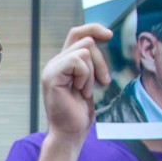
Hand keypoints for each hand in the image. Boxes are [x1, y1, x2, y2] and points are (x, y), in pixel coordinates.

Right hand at [42, 24, 112, 141]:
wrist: (71, 132)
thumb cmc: (81, 111)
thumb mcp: (92, 81)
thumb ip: (92, 62)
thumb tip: (104, 40)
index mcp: (64, 62)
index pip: (77, 33)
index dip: (94, 28)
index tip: (110, 35)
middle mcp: (55, 62)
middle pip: (85, 40)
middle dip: (100, 60)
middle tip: (103, 81)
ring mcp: (51, 68)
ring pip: (84, 51)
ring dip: (92, 72)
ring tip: (87, 90)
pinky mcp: (52, 76)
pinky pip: (77, 61)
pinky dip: (85, 76)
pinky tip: (80, 90)